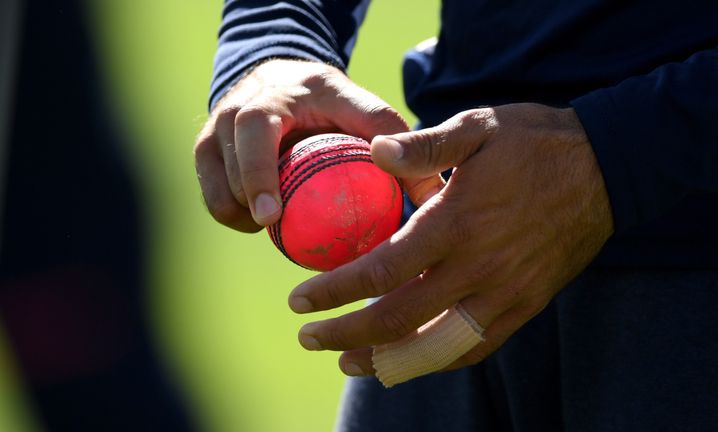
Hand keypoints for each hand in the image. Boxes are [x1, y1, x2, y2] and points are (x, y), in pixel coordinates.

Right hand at [194, 59, 440, 231]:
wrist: (287, 83)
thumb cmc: (335, 106)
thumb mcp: (366, 113)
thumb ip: (396, 144)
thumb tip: (433, 196)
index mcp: (277, 96)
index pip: (257, 129)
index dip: (258, 173)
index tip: (273, 214)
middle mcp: (239, 106)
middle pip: (225, 152)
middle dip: (242, 192)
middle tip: (268, 225)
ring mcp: (217, 127)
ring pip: (213, 177)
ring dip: (237, 207)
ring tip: (271, 229)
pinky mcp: (206, 148)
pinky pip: (209, 189)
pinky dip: (230, 211)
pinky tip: (259, 225)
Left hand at [288, 103, 613, 376]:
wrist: (607, 169)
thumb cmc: (535, 143)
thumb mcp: (478, 127)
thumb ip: (424, 146)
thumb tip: (372, 151)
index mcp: (459, 222)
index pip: (383, 270)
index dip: (336, 291)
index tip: (301, 300)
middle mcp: (480, 267)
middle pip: (400, 318)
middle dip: (347, 333)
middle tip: (309, 337)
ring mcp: (506, 292)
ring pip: (436, 345)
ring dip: (387, 360)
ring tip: (349, 361)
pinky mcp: (526, 304)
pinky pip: (476, 346)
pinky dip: (437, 359)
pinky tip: (411, 359)